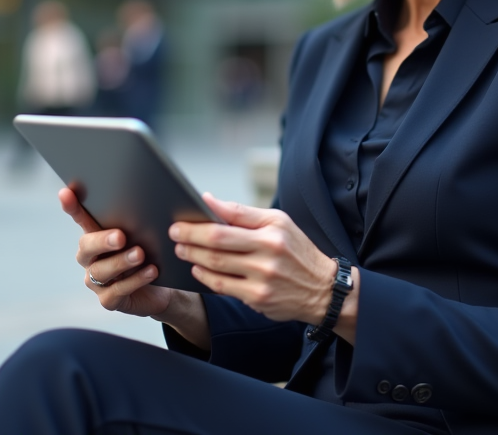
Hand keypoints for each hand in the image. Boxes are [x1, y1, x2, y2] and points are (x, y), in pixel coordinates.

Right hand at [59, 185, 172, 317]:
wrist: (161, 289)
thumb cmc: (149, 256)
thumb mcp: (144, 237)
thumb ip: (136, 223)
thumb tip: (142, 203)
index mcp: (96, 237)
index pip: (81, 218)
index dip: (72, 207)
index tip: (65, 193)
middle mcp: (91, 259)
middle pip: (86, 247)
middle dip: (102, 240)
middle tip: (121, 236)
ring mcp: (96, 281)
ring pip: (101, 270)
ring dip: (121, 261)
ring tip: (140, 254)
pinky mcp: (108, 300)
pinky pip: (117, 290)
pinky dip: (135, 280)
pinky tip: (150, 271)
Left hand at [170, 194, 338, 324]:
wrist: (323, 290)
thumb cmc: (296, 251)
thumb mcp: (279, 223)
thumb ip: (244, 213)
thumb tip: (209, 201)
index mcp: (273, 230)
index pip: (232, 217)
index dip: (203, 215)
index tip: (183, 214)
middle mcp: (269, 252)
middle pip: (218, 242)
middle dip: (190, 236)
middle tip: (174, 233)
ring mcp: (263, 277)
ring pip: (216, 264)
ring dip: (193, 256)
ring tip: (181, 250)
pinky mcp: (258, 298)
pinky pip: (222, 286)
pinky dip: (205, 276)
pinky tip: (197, 269)